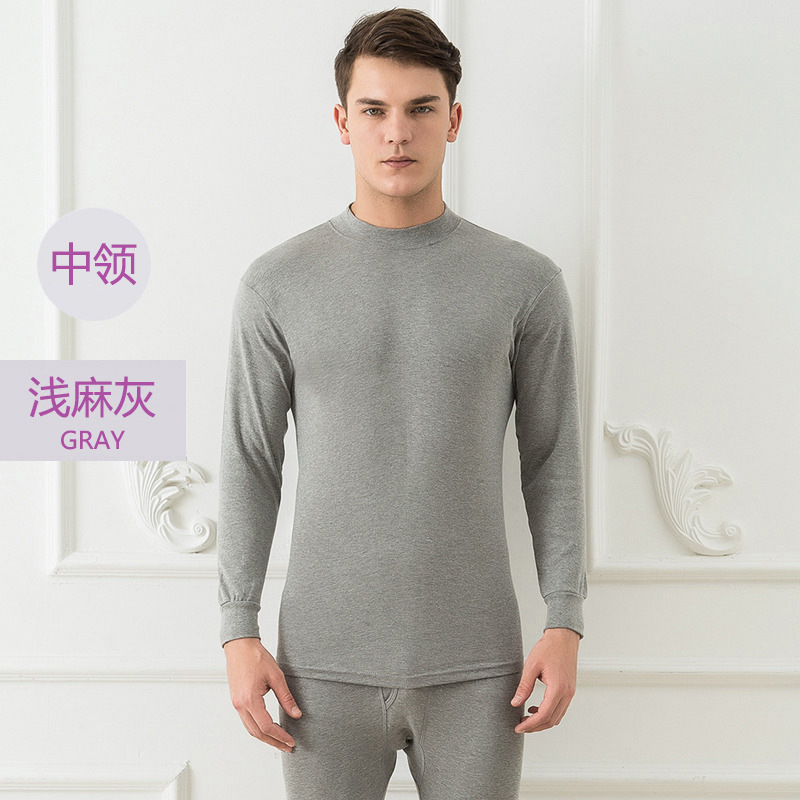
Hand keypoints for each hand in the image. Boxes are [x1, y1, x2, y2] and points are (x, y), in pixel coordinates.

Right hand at [223, 637, 301, 751]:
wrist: (240, 646)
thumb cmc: (256, 657)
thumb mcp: (276, 676)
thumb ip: (286, 697)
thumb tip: (296, 714)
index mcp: (250, 699)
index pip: (266, 726)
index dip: (280, 736)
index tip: (291, 741)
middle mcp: (240, 705)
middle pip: (257, 733)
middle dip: (273, 742)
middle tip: (287, 747)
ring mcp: (236, 704)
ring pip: (250, 729)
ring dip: (265, 737)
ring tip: (280, 741)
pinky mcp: (236, 701)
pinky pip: (247, 721)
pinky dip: (258, 728)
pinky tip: (268, 728)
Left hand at [510, 627, 578, 732]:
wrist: (564, 638)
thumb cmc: (548, 648)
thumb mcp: (531, 666)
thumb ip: (524, 686)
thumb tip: (515, 703)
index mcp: (558, 688)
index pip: (544, 715)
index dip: (530, 725)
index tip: (518, 727)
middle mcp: (567, 693)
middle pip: (551, 720)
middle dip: (535, 727)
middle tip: (520, 726)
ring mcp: (570, 693)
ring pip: (557, 717)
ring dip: (542, 722)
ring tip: (525, 719)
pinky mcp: (569, 690)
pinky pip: (560, 709)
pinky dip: (548, 714)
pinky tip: (535, 709)